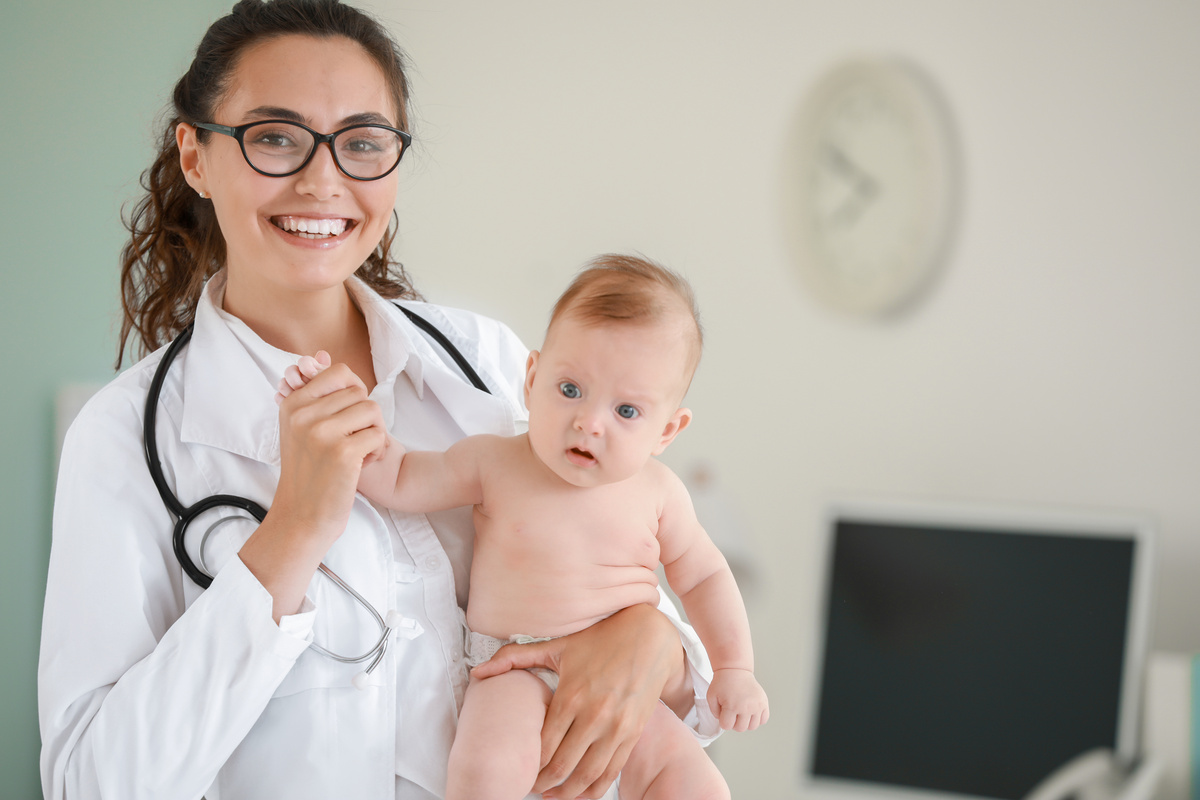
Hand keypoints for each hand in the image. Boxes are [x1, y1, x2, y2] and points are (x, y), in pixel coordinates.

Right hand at [276, 351, 386, 463]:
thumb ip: (315, 393)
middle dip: (365, 417)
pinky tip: (360, 466)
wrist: (302, 516)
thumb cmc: (309, 471)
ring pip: (372, 411)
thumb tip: (322, 354)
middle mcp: (304, 415)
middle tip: (351, 441)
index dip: (354, 391)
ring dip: (373, 433)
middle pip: (360, 392)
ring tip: (357, 452)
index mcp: (293, 404)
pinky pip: (378, 436)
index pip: (339, 372)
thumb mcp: (300, 427)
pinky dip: (376, 452)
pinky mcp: (342, 453)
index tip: (348, 416)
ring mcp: (322, 433)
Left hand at [470, 604, 684, 799]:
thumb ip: (515, 657)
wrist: (651, 638)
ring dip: (566, 793)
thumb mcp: (558, 646)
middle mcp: (594, 715)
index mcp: (571, 695)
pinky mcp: (633, 733)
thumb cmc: (600, 640)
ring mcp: (616, 727)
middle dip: (542, 783)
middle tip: (531, 786)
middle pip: (561, 766)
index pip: (542, 745)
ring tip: (552, 795)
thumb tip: (478, 671)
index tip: (519, 770)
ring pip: (586, 775)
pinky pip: (611, 771)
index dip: (528, 764)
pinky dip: (594, 789)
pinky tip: (580, 793)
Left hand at [707, 668, 768, 731]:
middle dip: (734, 723)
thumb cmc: (722, 683)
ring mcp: (757, 705)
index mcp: (732, 706)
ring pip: (753, 727)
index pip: (727, 726)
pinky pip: (764, 720)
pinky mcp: (764, 703)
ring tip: (742, 713)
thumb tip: (724, 722)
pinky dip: (757, 719)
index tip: (724, 713)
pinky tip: (751, 712)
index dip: (723, 721)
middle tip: (732, 713)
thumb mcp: (711, 696)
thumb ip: (714, 713)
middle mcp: (746, 707)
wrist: (735, 670)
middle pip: (741, 728)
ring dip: (746, 722)